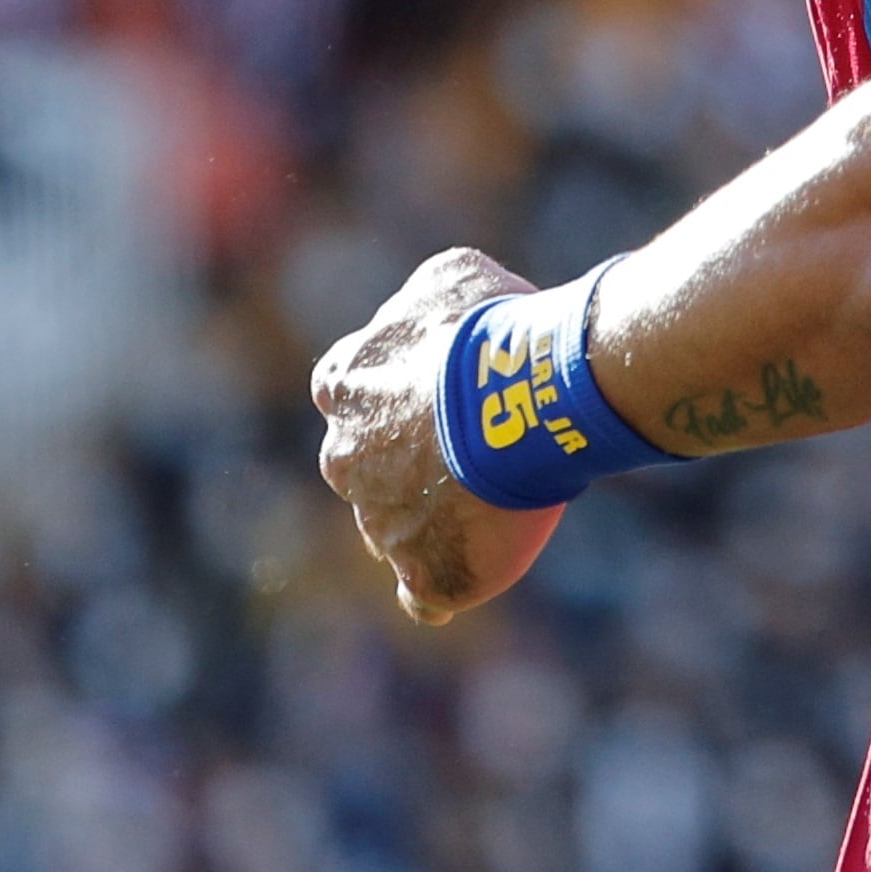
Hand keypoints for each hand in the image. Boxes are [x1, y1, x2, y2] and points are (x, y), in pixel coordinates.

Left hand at [310, 247, 563, 624]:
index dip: (401, 396)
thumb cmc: (494, 329)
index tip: (446, 393)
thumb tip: (437, 315)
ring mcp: (380, 520)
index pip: (350, 394)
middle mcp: (344, 457)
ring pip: (399, 528)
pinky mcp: (424, 571)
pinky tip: (472, 568)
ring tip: (506, 496)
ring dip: (439, 515)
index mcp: (343, 385)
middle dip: (415, 461)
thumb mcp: (454, 276)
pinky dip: (441, 586)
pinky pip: (425, 595)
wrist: (527, 397)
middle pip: (370, 468)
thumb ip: (426, 303)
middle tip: (484, 445)